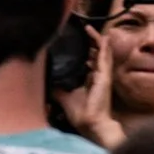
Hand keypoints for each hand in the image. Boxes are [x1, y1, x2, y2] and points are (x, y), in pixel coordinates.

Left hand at [56, 32, 125, 149]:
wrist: (90, 124)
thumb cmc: (81, 114)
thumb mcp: (64, 98)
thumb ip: (58, 90)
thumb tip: (48, 84)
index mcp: (90, 80)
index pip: (90, 61)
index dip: (87, 50)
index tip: (80, 40)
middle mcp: (97, 76)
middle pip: (97, 54)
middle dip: (92, 42)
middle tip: (87, 29)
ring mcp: (102, 76)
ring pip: (102, 54)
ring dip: (98, 41)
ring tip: (93, 29)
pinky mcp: (104, 77)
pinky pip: (105, 59)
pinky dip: (104, 47)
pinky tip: (104, 37)